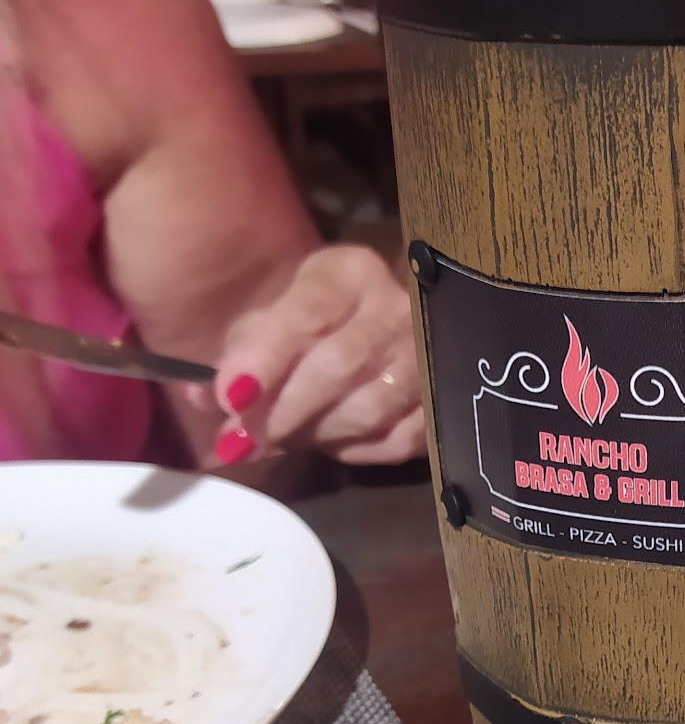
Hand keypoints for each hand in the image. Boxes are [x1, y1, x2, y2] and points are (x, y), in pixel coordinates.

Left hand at [201, 244, 424, 465]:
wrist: (382, 330)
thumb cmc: (315, 324)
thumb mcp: (273, 318)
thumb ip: (239, 354)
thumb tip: (204, 398)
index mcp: (350, 273)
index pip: (308, 313)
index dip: (266, 359)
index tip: (230, 397)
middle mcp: (398, 306)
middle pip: (340, 366)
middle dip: (284, 410)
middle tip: (247, 437)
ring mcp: (429, 356)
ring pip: (369, 409)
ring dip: (316, 434)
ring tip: (284, 439)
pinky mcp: (442, 401)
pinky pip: (397, 440)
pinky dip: (356, 450)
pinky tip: (332, 442)